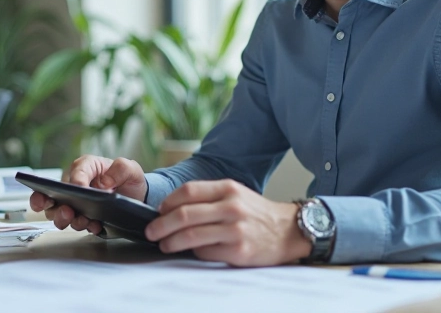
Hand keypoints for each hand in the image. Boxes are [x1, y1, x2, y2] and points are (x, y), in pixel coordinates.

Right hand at [28, 155, 147, 234]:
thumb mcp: (131, 169)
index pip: (75, 172)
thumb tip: (103, 184)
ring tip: (82, 221)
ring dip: (67, 219)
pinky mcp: (81, 216)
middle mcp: (76, 183)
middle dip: (51, 203)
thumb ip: (120, 170)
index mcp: (86, 166)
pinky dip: (83, 226)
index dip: (76, 182)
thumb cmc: (129, 179)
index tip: (80, 189)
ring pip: (59, 212)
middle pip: (54, 193)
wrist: (136, 198)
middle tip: (66, 211)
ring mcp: (76, 202)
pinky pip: (74, 224)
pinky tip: (94, 226)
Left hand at [143, 179, 311, 266]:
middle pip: (184, 214)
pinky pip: (205, 252)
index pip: (188, 191)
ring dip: (171, 242)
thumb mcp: (235, 194)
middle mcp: (231, 207)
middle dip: (161, 225)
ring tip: (164, 244)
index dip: (168, 202)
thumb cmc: (256, 213)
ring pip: (190, 236)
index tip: (158, 211)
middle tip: (151, 231)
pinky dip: (194, 252)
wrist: (289, 231)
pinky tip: (193, 251)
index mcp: (228, 188)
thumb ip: (208, 197)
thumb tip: (171, 209)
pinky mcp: (238, 251)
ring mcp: (235, 230)